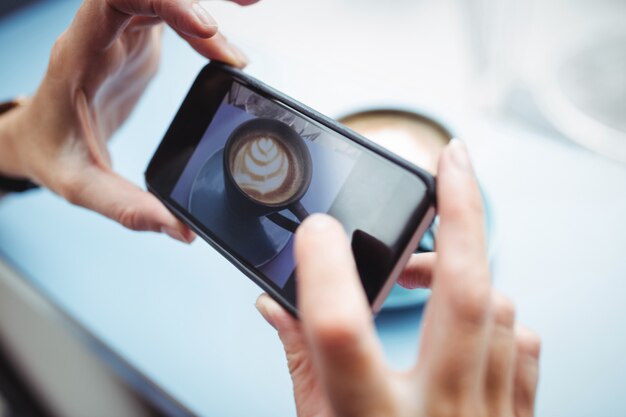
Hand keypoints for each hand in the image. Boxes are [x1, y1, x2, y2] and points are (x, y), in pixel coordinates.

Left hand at [0, 0, 256, 241]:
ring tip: (251, 8)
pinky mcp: (138, 41)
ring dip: (208, 2)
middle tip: (249, 6)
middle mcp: (102, 34)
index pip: (117, 1)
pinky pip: (175, 14)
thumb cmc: (50, 153)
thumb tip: (181, 230)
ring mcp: (122, 33)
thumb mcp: (80, 186)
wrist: (35, 136)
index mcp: (83, 55)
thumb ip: (127, 208)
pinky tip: (228, 46)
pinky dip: (206, 23)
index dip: (166, 3)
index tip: (207, 30)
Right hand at [256, 140, 540, 416]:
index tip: (313, 229)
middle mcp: (439, 416)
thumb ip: (299, 362)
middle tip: (454, 162)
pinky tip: (469, 322)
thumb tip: (273, 304)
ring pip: (500, 311)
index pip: (341, 334)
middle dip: (462, 214)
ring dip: (465, 275)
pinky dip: (497, 319)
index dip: (323, 271)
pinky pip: (522, 346)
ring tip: (430, 265)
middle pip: (463, 296)